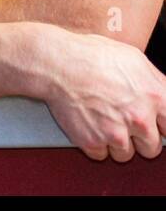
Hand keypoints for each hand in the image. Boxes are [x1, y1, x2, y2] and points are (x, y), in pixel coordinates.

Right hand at [41, 31, 165, 160]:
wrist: (56, 63)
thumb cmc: (90, 55)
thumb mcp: (134, 59)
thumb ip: (155, 82)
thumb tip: (162, 94)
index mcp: (155, 97)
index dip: (161, 127)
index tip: (153, 126)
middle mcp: (139, 118)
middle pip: (151, 147)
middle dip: (138, 138)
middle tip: (122, 122)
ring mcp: (116, 133)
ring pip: (125, 155)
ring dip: (115, 143)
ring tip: (101, 121)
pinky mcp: (92, 142)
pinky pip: (100, 155)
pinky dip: (94, 144)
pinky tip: (87, 124)